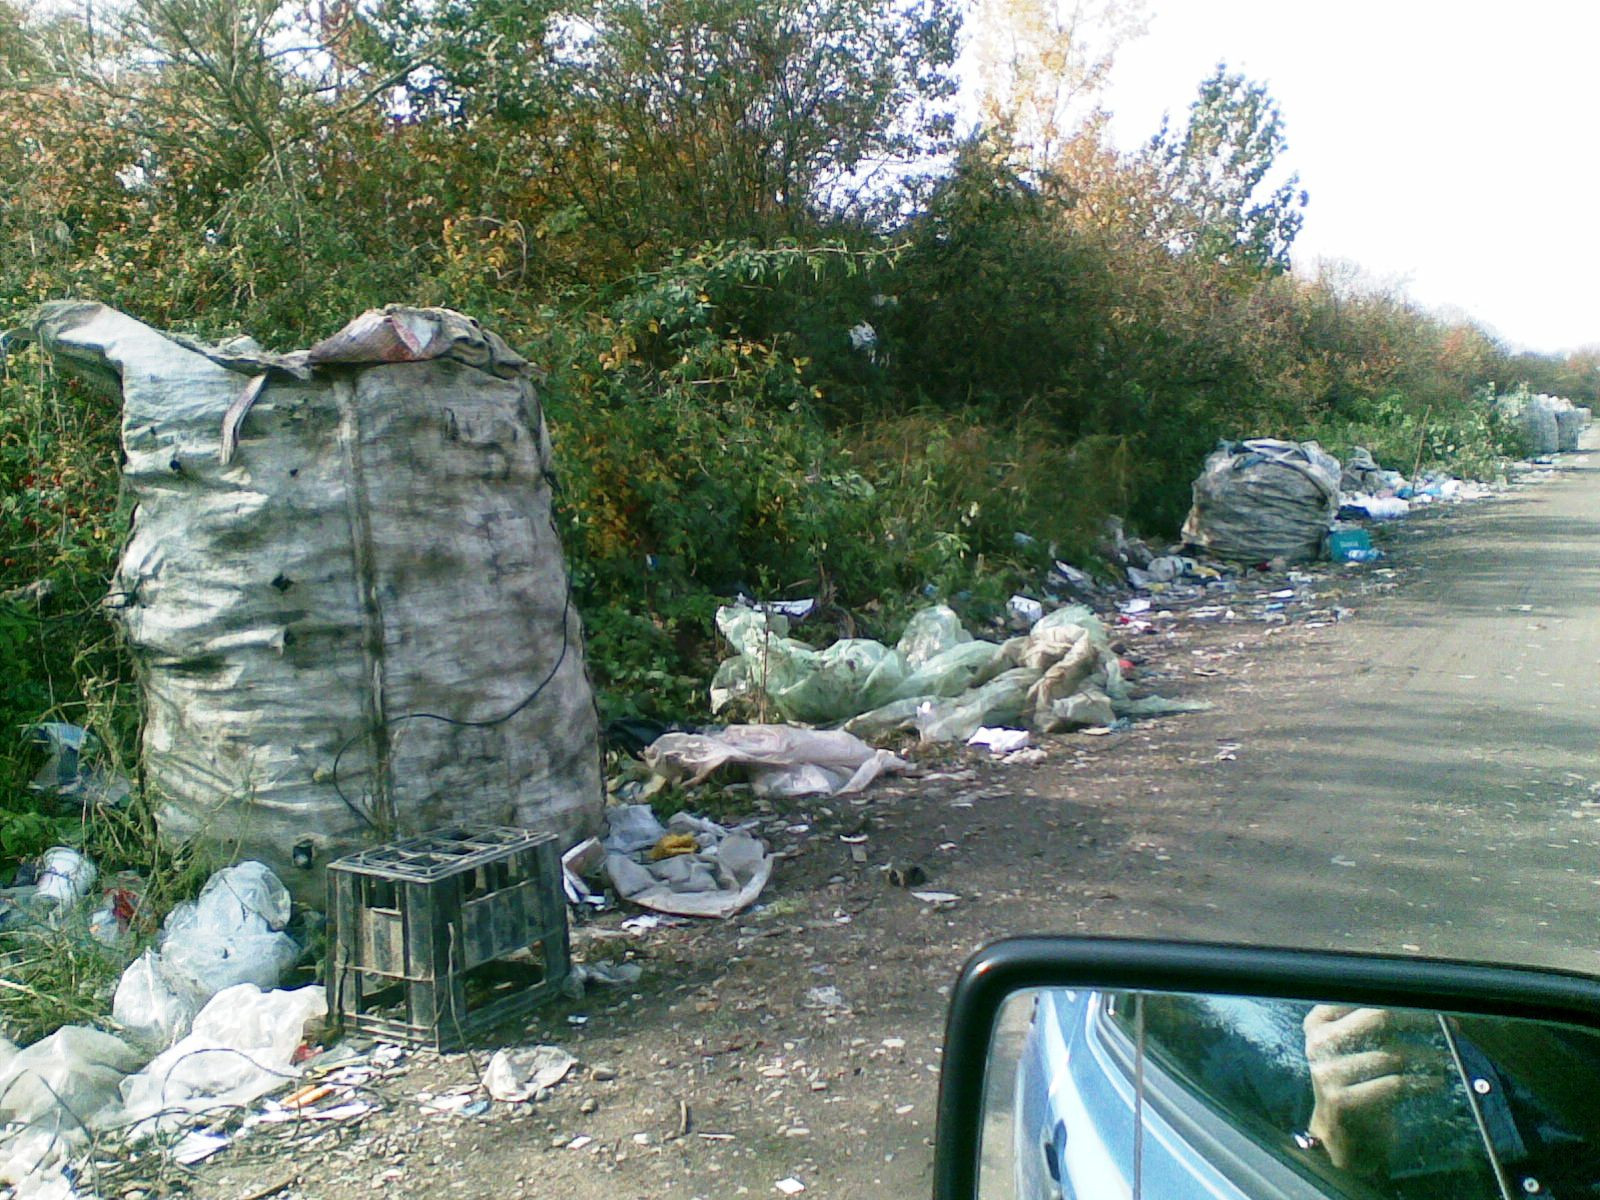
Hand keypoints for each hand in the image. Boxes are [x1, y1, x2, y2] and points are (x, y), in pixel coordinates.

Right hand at [1303, 1005, 1447, 1172]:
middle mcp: (1319, 1043)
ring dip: (1428, 1056)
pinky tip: (1436, 1082)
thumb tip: (1420, 998)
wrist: (1340, 1136)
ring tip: (1446, 1059)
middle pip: (1378, 1018)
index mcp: (1318, 1023)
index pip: (1362, 996)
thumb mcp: (1351, 1048)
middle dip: (1420, 1019)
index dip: (1401, 996)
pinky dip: (1422, 1082)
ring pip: (1392, 1055)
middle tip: (1451, 1025)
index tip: (1431, 1001)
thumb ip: (1370, 1023)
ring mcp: (1329, 1073)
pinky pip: (1395, 1085)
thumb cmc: (1356, 1083)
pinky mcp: (1344, 1101)